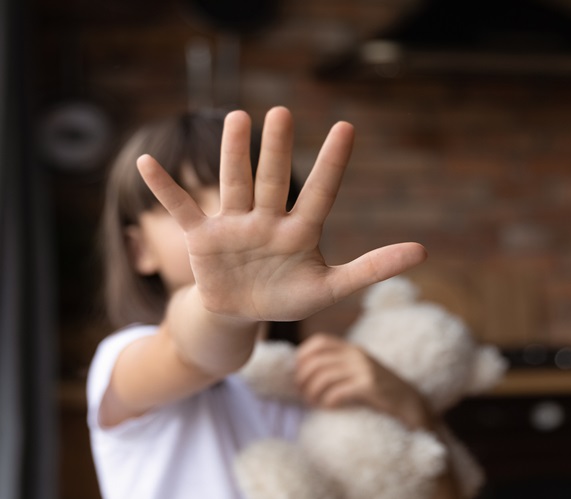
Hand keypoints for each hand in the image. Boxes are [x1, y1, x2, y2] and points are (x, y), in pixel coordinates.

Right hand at [136, 107, 425, 321]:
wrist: (242, 313)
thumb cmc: (288, 297)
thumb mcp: (331, 288)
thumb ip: (372, 268)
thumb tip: (422, 250)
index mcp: (300, 231)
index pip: (320, 193)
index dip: (332, 164)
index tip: (346, 128)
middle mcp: (267, 219)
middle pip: (273, 179)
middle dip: (275, 149)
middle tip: (281, 113)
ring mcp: (235, 225)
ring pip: (234, 182)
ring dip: (233, 153)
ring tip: (237, 119)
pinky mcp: (204, 238)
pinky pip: (182, 209)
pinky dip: (165, 189)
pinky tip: (148, 164)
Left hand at [295, 333, 433, 429]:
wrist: (412, 404)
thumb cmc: (381, 392)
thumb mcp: (360, 370)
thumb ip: (340, 366)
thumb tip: (304, 373)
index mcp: (353, 348)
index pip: (318, 342)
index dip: (302, 356)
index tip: (299, 375)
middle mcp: (357, 355)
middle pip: (316, 361)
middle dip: (303, 380)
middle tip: (303, 395)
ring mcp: (364, 370)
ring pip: (323, 378)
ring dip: (312, 394)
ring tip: (314, 404)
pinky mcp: (370, 387)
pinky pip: (337, 393)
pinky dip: (327, 402)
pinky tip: (329, 408)